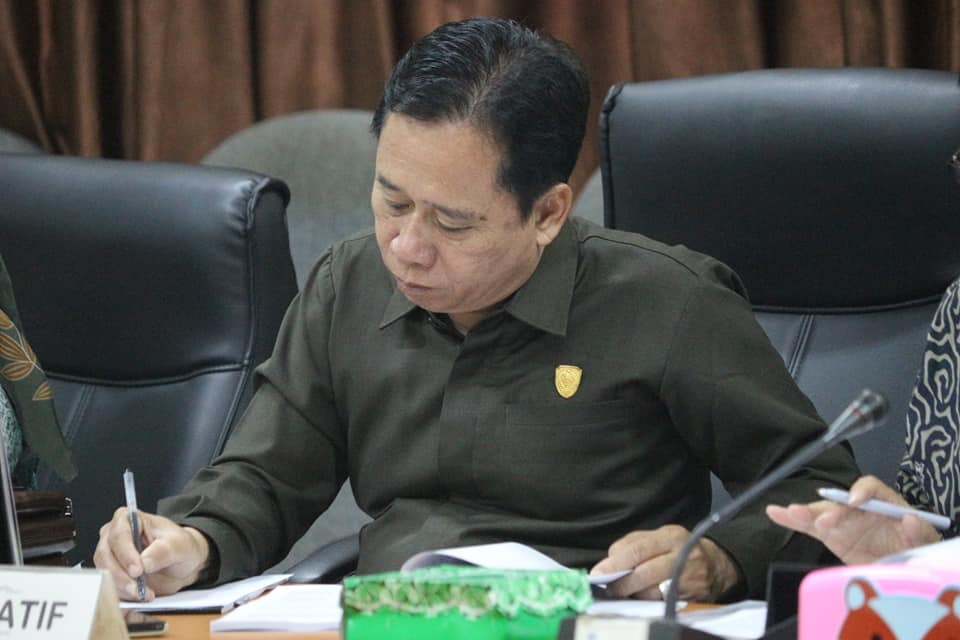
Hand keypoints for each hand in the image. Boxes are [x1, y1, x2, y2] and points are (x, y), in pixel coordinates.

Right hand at [94, 507, 210, 600]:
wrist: (181, 563)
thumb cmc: (179, 546)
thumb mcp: (180, 545)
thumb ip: (164, 550)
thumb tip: (145, 561)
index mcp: (130, 519)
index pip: (119, 535)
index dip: (126, 554)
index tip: (138, 570)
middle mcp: (114, 535)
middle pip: (106, 555)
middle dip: (121, 576)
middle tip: (138, 589)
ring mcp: (110, 554)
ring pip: (104, 573)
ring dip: (122, 587)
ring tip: (143, 594)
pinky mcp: (110, 573)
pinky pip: (108, 585)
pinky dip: (121, 594)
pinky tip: (137, 597)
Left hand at [590, 525, 740, 600]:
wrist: (718, 566)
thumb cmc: (680, 549)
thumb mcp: (660, 537)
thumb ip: (633, 543)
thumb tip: (609, 560)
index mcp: (671, 536)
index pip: (637, 550)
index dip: (615, 564)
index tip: (598, 573)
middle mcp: (682, 556)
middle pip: (644, 573)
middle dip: (621, 583)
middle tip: (609, 588)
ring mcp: (689, 579)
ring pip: (651, 592)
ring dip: (634, 594)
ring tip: (627, 591)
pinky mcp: (693, 598)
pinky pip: (663, 603)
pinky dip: (648, 602)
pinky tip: (643, 597)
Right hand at [765, 475, 940, 564]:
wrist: (901, 566)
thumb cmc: (913, 545)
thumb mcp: (925, 538)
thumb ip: (919, 529)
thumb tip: (910, 519)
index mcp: (882, 502)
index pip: (870, 487)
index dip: (861, 491)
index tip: (855, 502)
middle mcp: (859, 509)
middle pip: (839, 502)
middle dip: (829, 510)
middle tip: (822, 522)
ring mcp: (842, 522)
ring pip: (820, 514)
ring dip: (805, 514)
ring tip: (789, 512)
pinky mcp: (830, 536)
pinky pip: (809, 527)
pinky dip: (791, 521)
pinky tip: (775, 513)